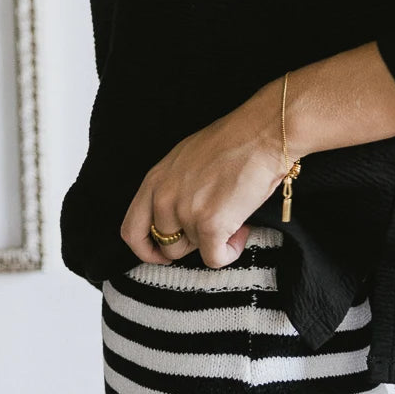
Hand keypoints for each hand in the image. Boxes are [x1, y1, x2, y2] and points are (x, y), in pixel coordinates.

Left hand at [119, 92, 288, 268]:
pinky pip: (214, 259)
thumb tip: (178, 214)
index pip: (131, 230)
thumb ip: (172, 187)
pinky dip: (230, 252)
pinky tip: (242, 230)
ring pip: (193, 251)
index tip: (163, 254)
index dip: (146, 249)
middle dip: (190, 243)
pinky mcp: (209, 225)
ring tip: (233, 217)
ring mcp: (185, 212)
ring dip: (214, 241)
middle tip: (211, 226)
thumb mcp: (185, 159)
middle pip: (165, 245)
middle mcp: (164, 198)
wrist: (263, 134)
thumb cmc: (233, 141)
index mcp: (155, 180)